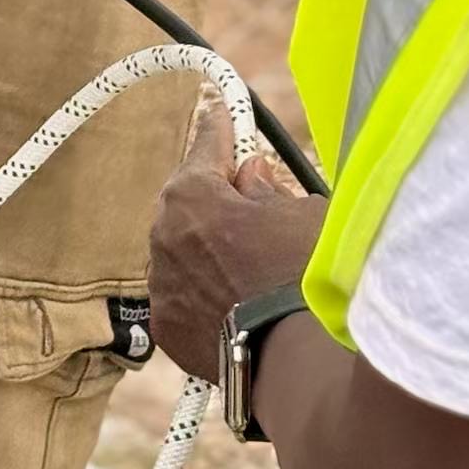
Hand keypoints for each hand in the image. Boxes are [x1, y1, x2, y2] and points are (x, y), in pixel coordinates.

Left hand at [148, 93, 325, 383]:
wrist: (297, 362)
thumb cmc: (306, 276)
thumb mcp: (303, 213)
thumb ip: (268, 188)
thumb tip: (249, 176)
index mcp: (192, 195)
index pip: (206, 145)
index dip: (219, 125)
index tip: (217, 106)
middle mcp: (163, 236)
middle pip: (190, 202)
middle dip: (217, 197)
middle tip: (251, 198)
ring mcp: (161, 285)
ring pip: (184, 251)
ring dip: (210, 249)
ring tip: (253, 263)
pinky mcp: (166, 329)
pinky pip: (185, 294)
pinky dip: (206, 292)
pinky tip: (240, 300)